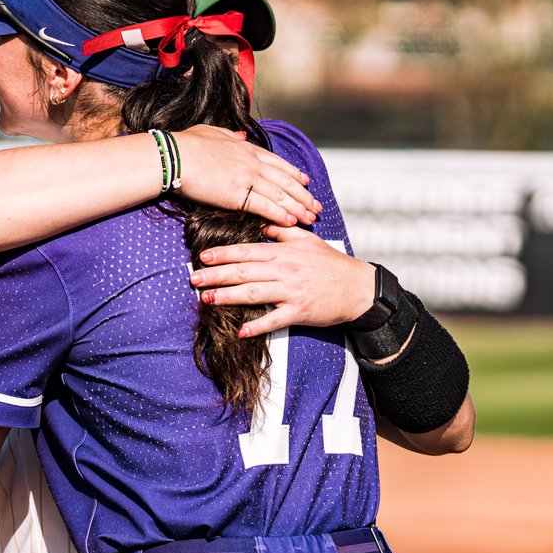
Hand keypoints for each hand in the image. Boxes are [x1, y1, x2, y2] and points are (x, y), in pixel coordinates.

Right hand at [171, 125, 321, 226]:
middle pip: (285, 180)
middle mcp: (251, 162)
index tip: (306, 182)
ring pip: (280, 195)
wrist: (174, 156)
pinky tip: (291, 222)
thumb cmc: (186, 144)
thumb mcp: (212, 131)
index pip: (278, 163)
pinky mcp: (237, 194)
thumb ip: (229, 135)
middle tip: (316, 205)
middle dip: (303, 195)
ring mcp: (247, 178)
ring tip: (310, 218)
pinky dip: (280, 215)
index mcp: (246, 148)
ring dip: (298, 207)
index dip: (294, 174)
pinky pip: (265, 206)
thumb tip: (240, 134)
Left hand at [188, 225, 375, 337]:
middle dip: (216, 275)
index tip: (203, 256)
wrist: (358, 288)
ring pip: (254, 293)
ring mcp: (291, 292)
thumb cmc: (331, 264)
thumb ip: (281, 230)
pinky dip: (257, 326)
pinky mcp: (299, 311)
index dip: (223, 254)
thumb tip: (260, 221)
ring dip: (228, 297)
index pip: (247, 251)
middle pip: (244, 272)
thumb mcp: (307, 239)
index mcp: (284, 252)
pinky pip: (274, 320)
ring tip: (207, 299)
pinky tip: (240, 331)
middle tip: (194, 279)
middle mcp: (285, 270)